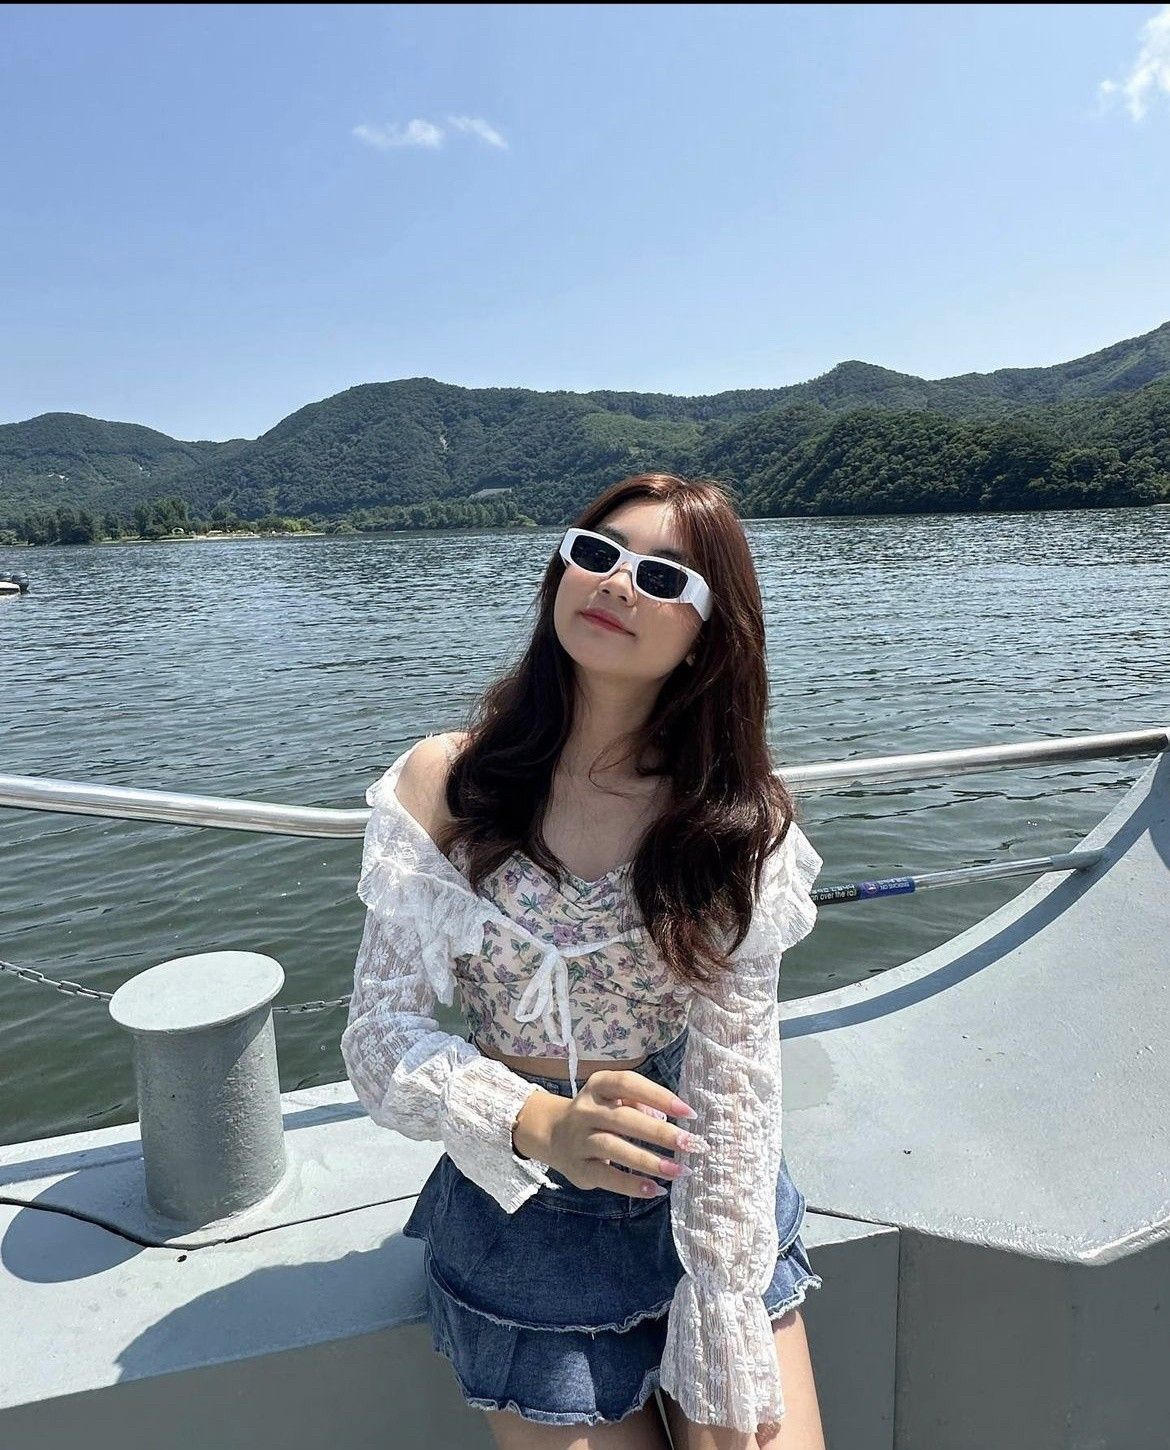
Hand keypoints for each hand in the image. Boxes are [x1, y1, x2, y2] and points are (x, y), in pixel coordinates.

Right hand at [515, 1069, 707, 1198]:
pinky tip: (656, 1189)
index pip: (628, 1084)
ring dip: (649, 1161)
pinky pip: (606, 1176)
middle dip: (660, 1133)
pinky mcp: (578, 1168)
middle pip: (624, 1119)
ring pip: (615, 1148)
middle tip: (691, 1144)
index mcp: (598, 1086)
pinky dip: (632, 1184)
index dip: (659, 1096)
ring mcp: (579, 1139)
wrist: (552, 1133)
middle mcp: (586, 1109)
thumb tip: (666, 1119)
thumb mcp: (614, 1098)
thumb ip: (640, 1103)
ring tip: (679, 1170)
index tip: (689, 1113)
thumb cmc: (597, 1113)